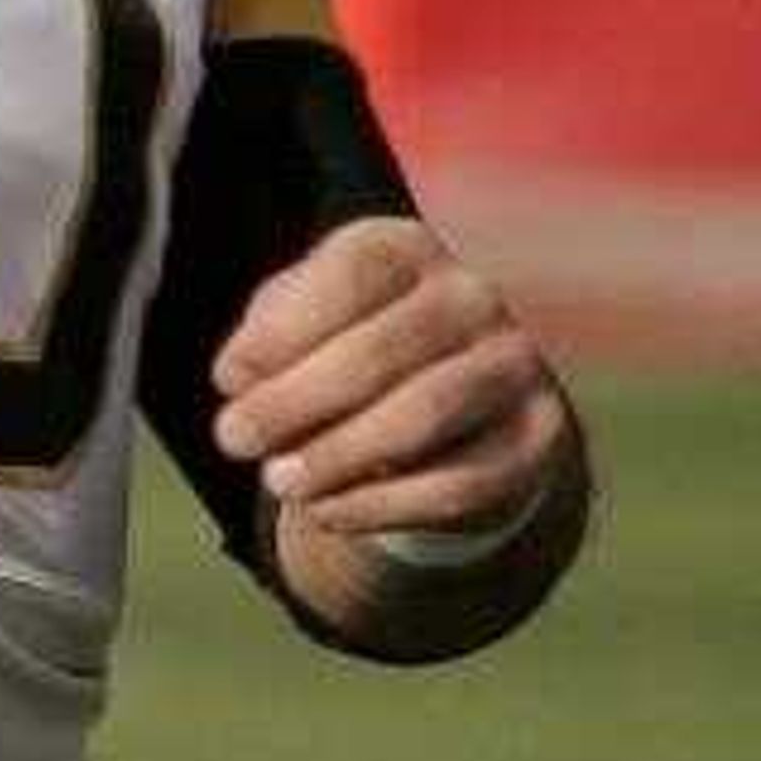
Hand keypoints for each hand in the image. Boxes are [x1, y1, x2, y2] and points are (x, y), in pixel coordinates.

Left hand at [213, 214, 571, 550]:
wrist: (456, 404)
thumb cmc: (349, 347)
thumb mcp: (304, 321)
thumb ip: (268, 336)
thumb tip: (240, 377)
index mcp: (409, 249)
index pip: (352, 274)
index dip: (282, 331)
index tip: (225, 380)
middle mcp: (475, 296)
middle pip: (383, 349)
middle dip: (296, 401)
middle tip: (233, 440)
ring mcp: (515, 364)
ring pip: (426, 413)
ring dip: (340, 454)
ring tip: (279, 482)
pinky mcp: (535, 437)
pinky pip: (458, 481)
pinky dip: (381, 504)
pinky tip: (325, 511)